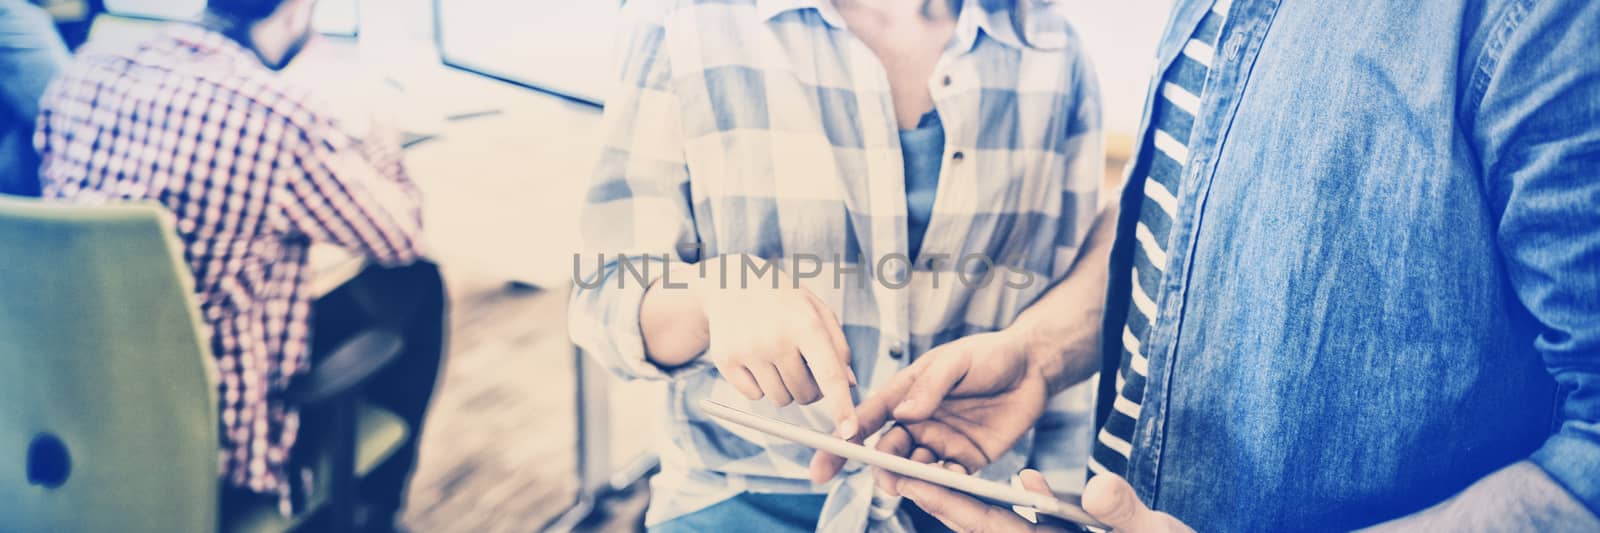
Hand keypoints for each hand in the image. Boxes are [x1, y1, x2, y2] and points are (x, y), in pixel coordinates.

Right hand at [691, 257, 860, 432]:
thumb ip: (838, 347)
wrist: (732, 283)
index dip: (842, 406)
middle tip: (802, 365)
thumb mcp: (817, 311)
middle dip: (810, 389)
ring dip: (785, 388)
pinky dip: (760, 386)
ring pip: (780, 400)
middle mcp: (776, 339)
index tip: (849, 432)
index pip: (829, 375)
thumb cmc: (784, 301)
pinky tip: (757, 359)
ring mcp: (748, 350)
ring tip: (778, 358)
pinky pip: (754, 397)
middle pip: (805, 395)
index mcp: (806, 324)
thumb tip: (849, 385)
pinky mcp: (726, 360)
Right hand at [809, 329, 1047, 485]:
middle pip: (886, 449)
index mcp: (906, 394)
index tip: (826, 456)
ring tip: (909, 482)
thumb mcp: (956, 361)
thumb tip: (902, 414)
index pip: (867, 417)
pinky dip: (943, 484)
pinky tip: (945, 481)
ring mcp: (941, 442)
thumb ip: (930, 386)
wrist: (1033, 367)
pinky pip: (949, 478)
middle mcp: (918, 421)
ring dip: (908, 477)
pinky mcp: (967, 459)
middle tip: (884, 475)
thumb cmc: (989, 355)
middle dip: (879, 465)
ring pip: (914, 468)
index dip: (844, 437)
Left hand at [898, 469, 1193, 532]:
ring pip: (995, 527)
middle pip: (979, 527)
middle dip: (940, 499)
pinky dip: (1001, 509)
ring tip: (923, 472)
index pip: (989, 528)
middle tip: (897, 468)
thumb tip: (1096, 489)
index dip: (950, 503)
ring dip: (962, 503)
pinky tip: (1006, 488)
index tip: (913, 480)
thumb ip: (1124, 513)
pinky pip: (1019, 526)